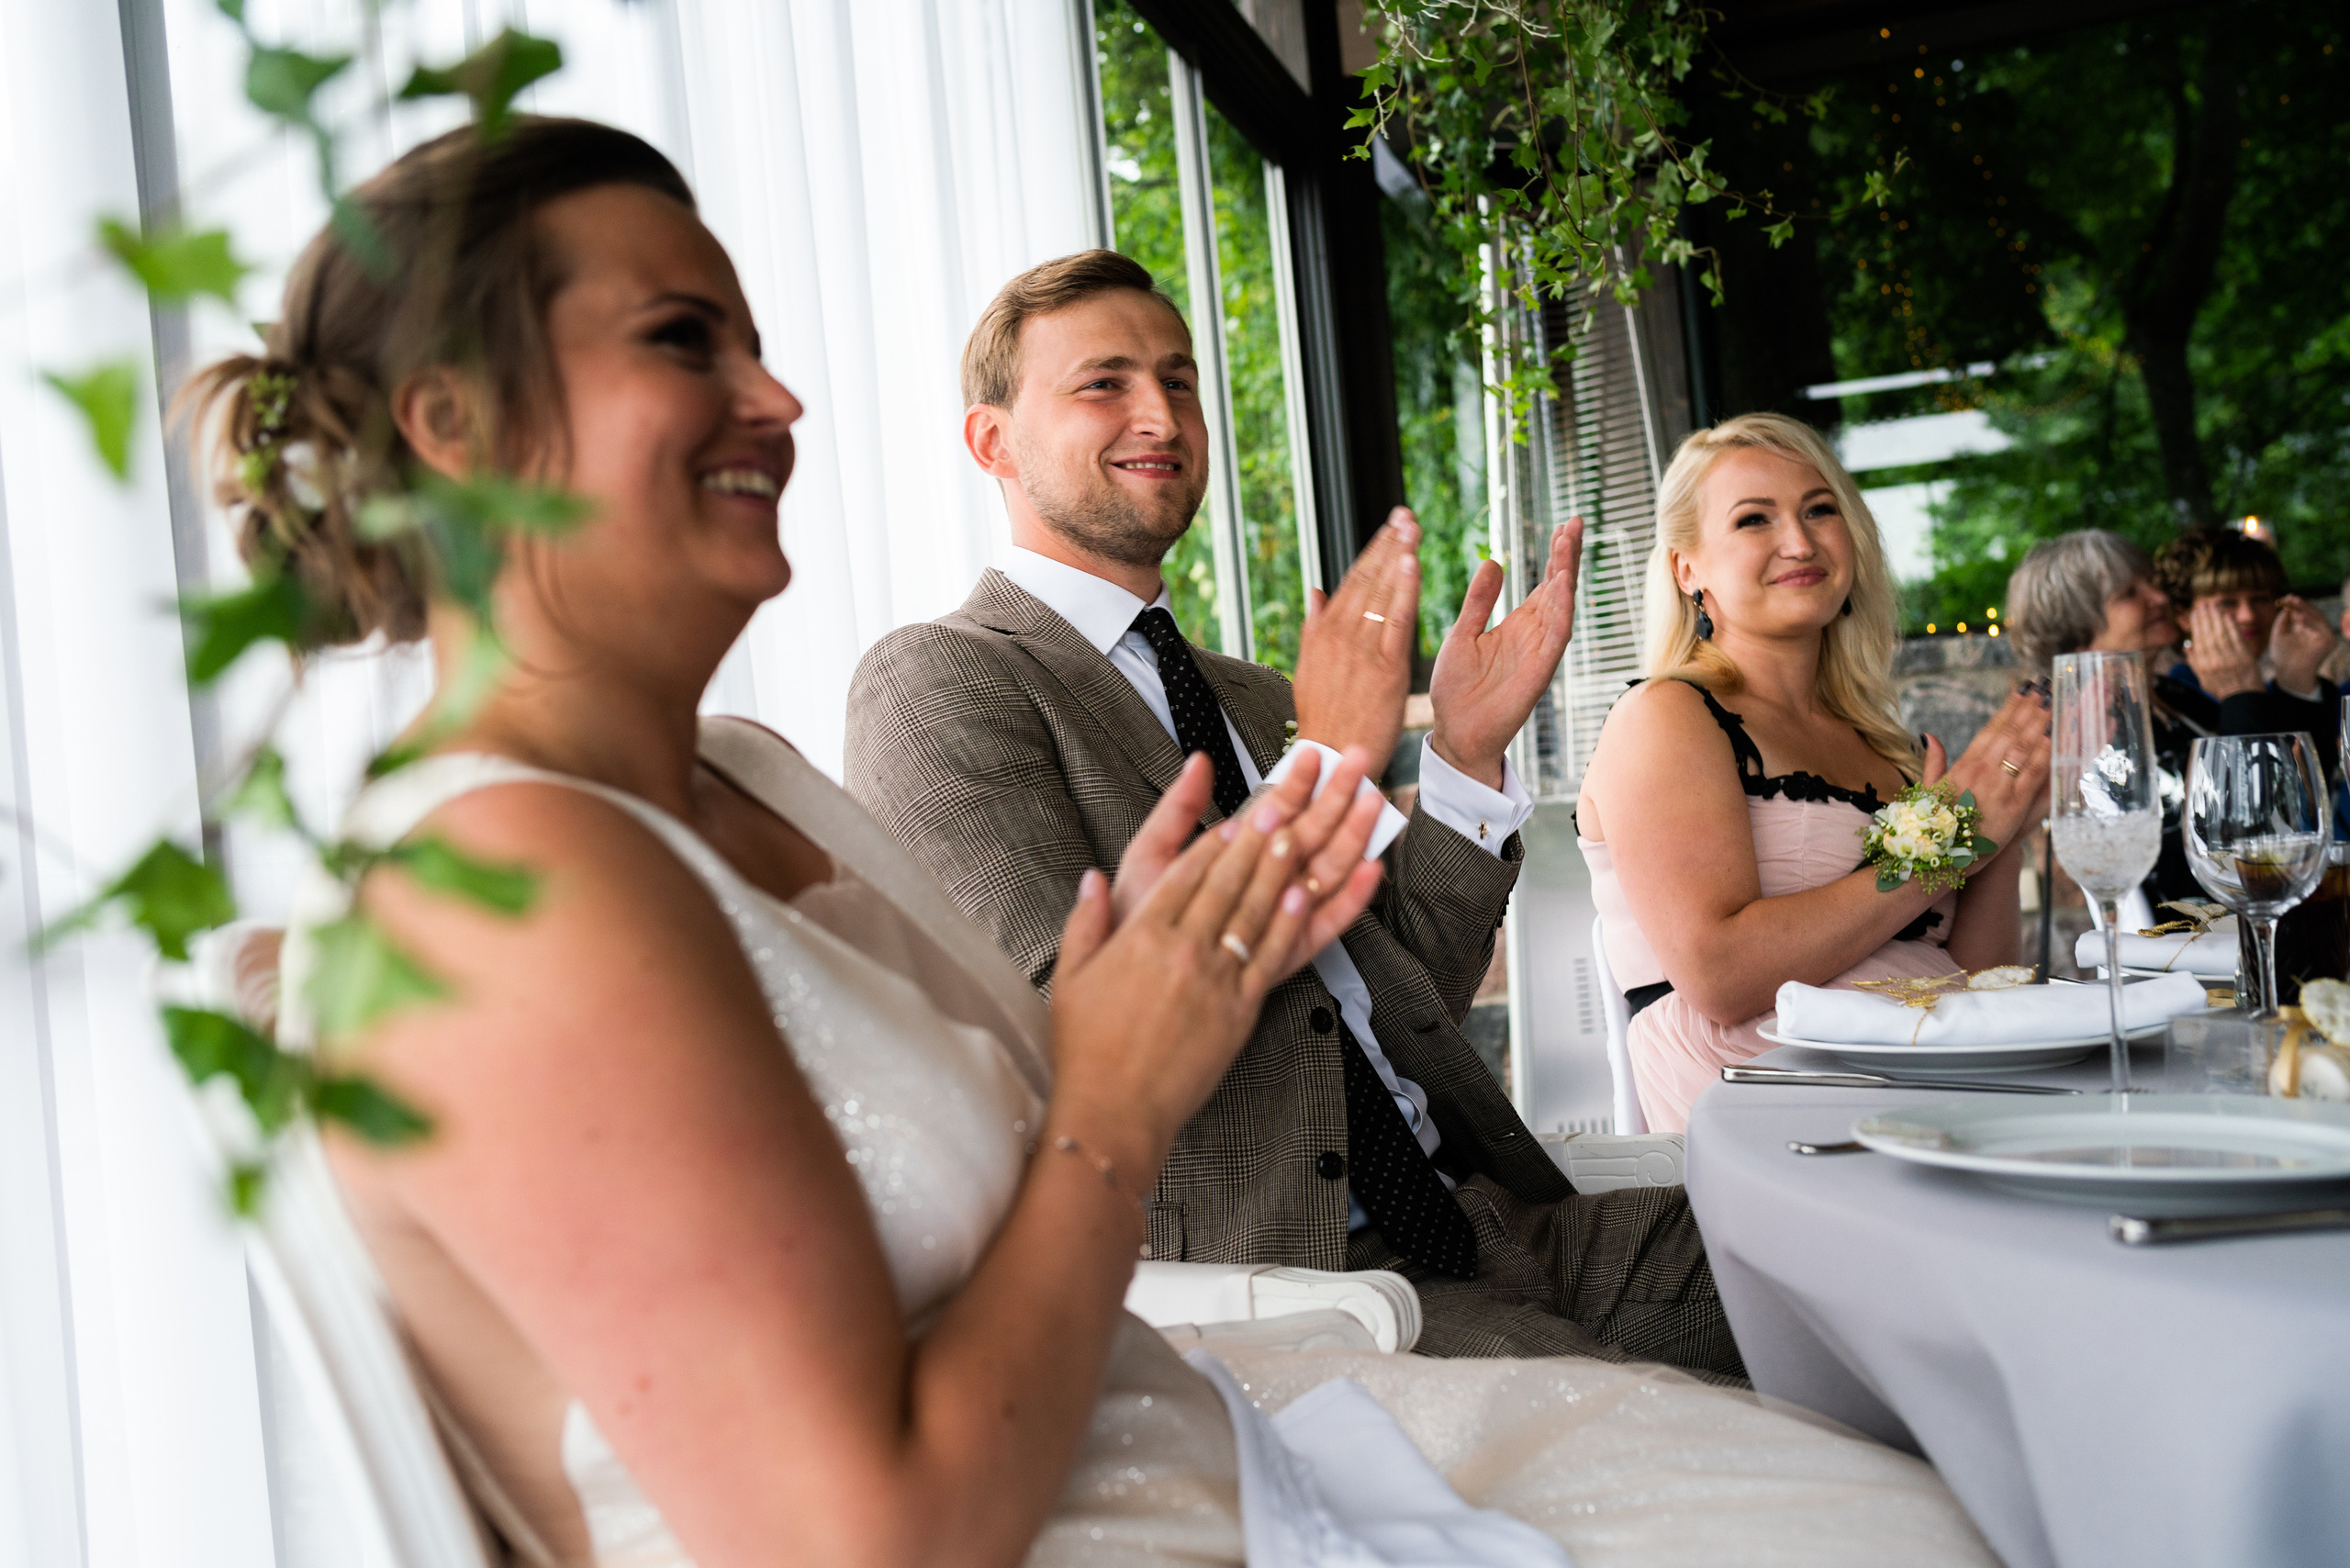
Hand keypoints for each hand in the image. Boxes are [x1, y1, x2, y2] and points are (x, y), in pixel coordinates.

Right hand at [1050, 764, 1382, 1160]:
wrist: (1115, 1109)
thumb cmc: (1087, 1049)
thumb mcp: (1070, 978)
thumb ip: (1085, 923)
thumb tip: (1091, 879)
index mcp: (1141, 937)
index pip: (1185, 874)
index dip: (1213, 842)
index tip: (1234, 818)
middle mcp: (1183, 950)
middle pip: (1226, 882)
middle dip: (1254, 841)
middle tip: (1279, 807)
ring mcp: (1215, 979)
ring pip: (1253, 912)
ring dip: (1277, 871)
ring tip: (1296, 838)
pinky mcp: (1239, 1011)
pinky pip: (1268, 958)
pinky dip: (1286, 925)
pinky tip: (1301, 898)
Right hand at [1292, 509, 1420, 768]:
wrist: (1331, 756)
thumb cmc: (1323, 717)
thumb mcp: (1309, 668)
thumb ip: (1314, 627)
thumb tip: (1316, 591)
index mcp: (1325, 633)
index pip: (1353, 582)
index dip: (1373, 552)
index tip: (1390, 527)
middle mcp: (1342, 635)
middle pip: (1369, 580)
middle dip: (1388, 545)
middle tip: (1405, 514)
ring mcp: (1363, 650)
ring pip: (1382, 594)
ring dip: (1398, 558)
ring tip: (1411, 528)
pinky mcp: (1386, 668)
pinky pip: (1397, 622)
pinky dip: (1404, 592)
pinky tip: (1411, 565)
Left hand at [1428, 519, 1583, 788]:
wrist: (1455, 735)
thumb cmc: (1457, 691)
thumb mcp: (1462, 634)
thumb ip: (1478, 601)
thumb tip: (1492, 561)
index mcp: (1517, 625)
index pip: (1543, 582)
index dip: (1555, 555)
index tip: (1564, 525)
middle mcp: (1534, 635)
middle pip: (1559, 588)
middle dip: (1568, 555)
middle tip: (1575, 522)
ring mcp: (1539, 652)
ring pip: (1561, 606)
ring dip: (1567, 574)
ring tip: (1569, 541)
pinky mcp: (1539, 671)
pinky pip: (1556, 636)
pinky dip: (1561, 610)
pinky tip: (1562, 584)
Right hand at [1930, 686, 2052, 857]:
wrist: (1940, 857)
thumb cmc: (1934, 825)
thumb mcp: (1929, 789)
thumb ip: (1934, 761)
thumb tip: (1930, 736)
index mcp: (1963, 765)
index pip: (1991, 729)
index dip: (2009, 707)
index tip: (2023, 689)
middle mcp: (1981, 771)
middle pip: (2011, 733)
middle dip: (2029, 709)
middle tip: (2046, 688)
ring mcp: (1998, 786)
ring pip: (2023, 748)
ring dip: (2041, 724)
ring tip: (2055, 704)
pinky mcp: (2014, 805)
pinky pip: (2034, 774)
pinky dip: (2046, 753)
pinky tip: (2056, 736)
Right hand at [2186, 600, 2262, 698]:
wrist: (2243, 698)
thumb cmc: (2222, 689)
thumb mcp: (2203, 679)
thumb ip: (2194, 663)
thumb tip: (2186, 647)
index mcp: (2203, 665)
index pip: (2199, 640)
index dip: (2197, 625)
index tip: (2195, 613)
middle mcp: (2215, 660)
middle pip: (2208, 635)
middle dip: (2205, 618)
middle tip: (2203, 605)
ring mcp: (2230, 658)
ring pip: (2221, 634)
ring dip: (2217, 618)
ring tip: (2213, 606)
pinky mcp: (2244, 657)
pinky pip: (2236, 638)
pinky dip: (2232, 627)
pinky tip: (2228, 616)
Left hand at [2270, 596, 2335, 694]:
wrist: (2288, 672)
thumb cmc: (2282, 656)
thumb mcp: (2278, 634)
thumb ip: (2282, 621)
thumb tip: (2286, 607)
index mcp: (2306, 628)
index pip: (2304, 613)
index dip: (2296, 605)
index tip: (2285, 598)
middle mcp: (2316, 631)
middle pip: (2311, 613)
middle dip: (2301, 605)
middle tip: (2291, 597)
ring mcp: (2324, 635)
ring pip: (2317, 617)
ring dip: (2305, 609)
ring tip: (2293, 604)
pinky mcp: (2328, 641)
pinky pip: (2320, 627)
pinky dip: (2309, 621)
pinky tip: (2298, 616)